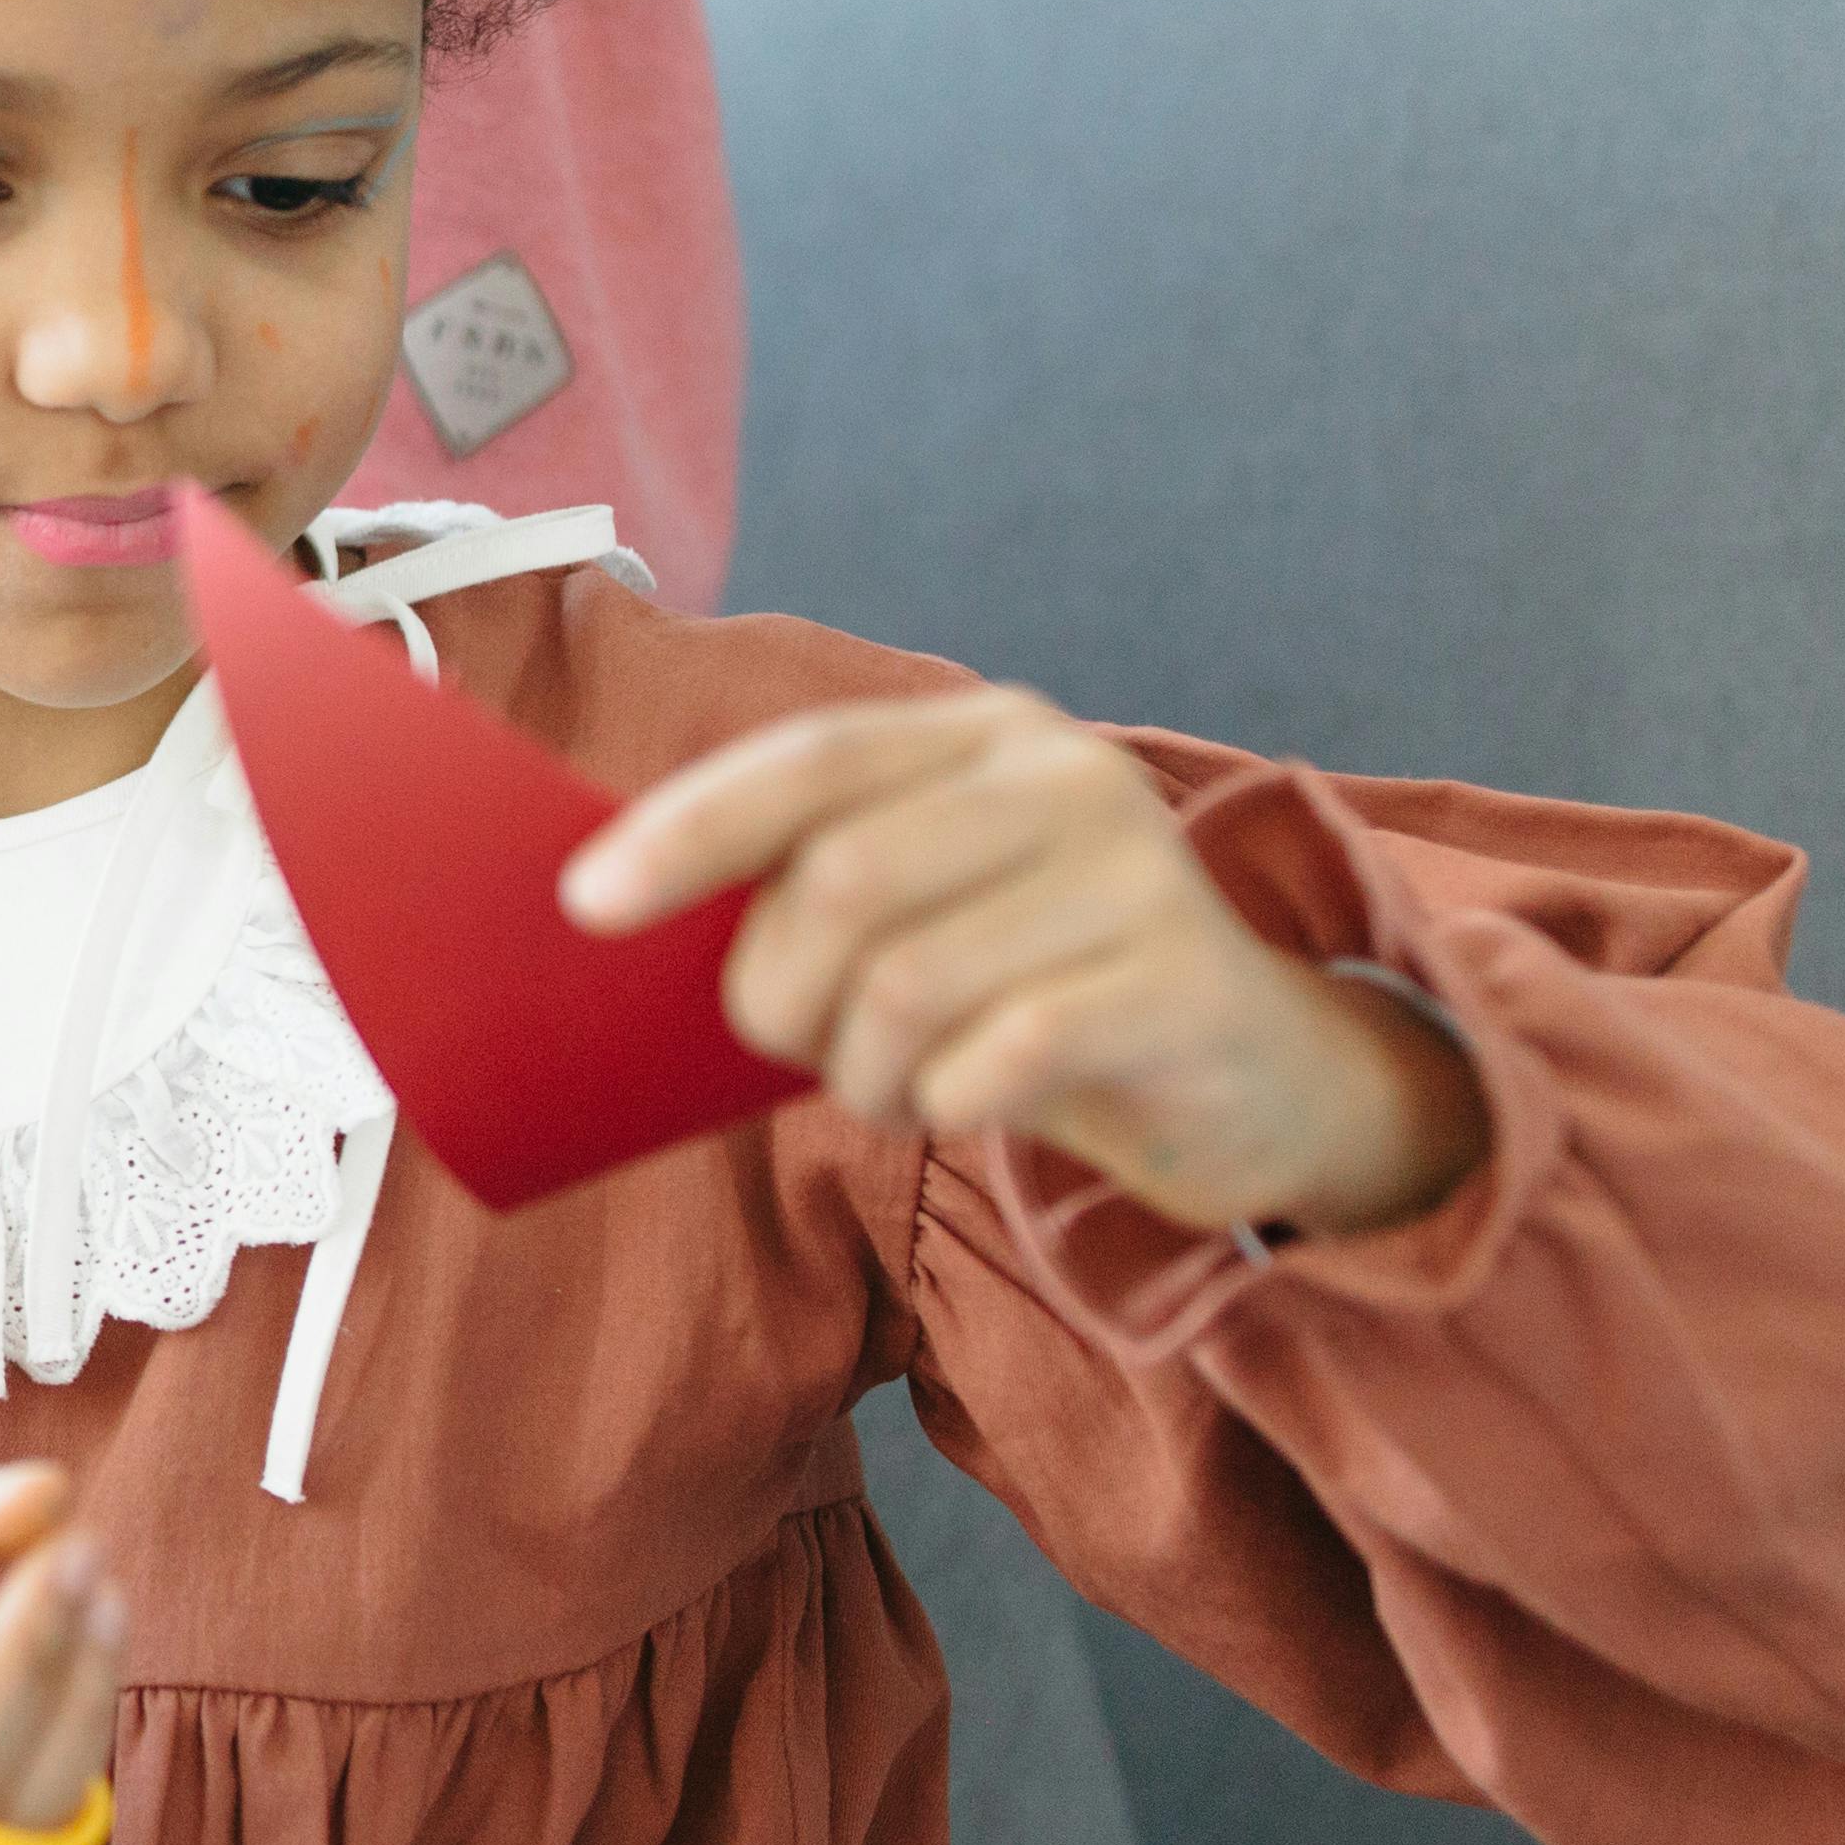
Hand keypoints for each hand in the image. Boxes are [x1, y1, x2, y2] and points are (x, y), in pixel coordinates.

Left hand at [560, 687, 1485, 1239]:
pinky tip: (964, 1109)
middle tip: (793, 1050)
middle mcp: (1064, 777)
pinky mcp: (1182, 981)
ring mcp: (1137, 871)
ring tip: (889, 1090)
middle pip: (841, 881)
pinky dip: (947, 1106)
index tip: (587, 905)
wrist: (1257, 1073)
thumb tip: (618, 911)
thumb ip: (817, 885)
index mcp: (982, 735)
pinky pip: (998, 1057)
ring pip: (906, 982)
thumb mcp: (933, 910)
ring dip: (862, 1071)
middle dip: (776, 993)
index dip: (688, 830)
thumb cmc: (1041, 991)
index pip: (809, 762)